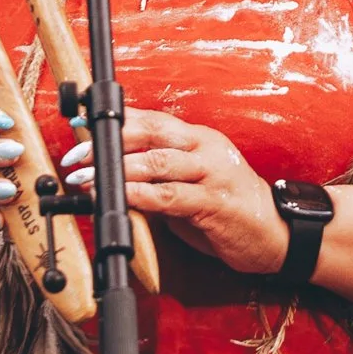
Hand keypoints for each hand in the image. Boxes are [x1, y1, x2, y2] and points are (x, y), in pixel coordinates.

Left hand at [61, 108, 287, 275]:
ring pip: (157, 161)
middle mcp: (204, 148)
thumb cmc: (228, 208)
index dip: (114, 122)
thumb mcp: (191, 183)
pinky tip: (120, 196)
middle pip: (151, 131)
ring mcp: (212, 173)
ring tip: (87, 178)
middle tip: (77, 152)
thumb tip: (110, 172)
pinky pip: (170, 196)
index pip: (151, 120)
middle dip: (109, 141)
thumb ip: (158, 175)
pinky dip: (140, 195)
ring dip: (117, 169)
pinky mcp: (214, 203)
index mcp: (197, 138)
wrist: (275, 233)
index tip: (81, 126)